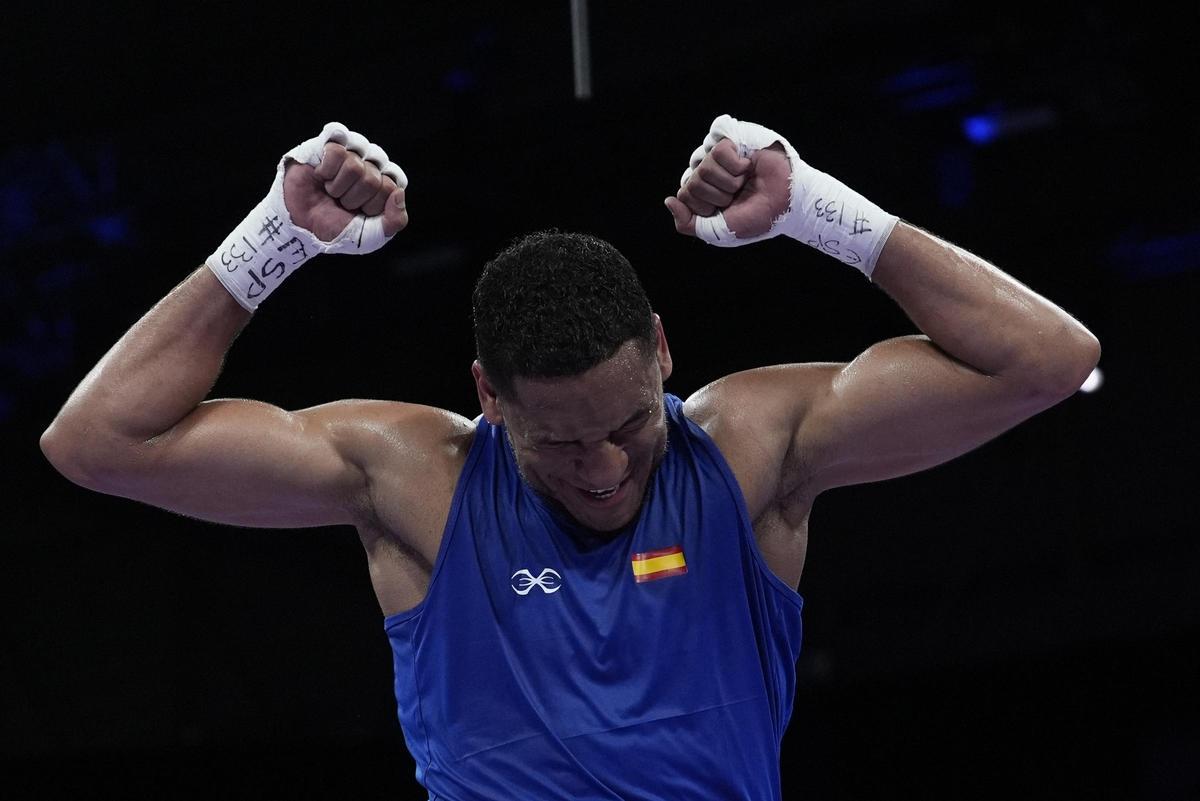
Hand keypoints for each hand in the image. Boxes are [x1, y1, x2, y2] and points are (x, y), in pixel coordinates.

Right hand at [284, 142, 407, 241]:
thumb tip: (399, 192)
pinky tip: (321, 176)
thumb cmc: (336, 228)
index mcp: (386, 184)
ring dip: (338, 187)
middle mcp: (372, 165)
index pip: (392, 189)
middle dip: (353, 199)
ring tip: (331, 190)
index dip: (372, 206)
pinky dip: (326, 171)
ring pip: (355, 166)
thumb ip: (395, 221)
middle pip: (373, 180)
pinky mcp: (330, 144)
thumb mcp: (371, 235)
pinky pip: (337, 152)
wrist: (302, 225)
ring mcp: (352, 152)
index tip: (359, 212)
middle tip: (341, 202)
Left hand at [665, 139, 789, 238]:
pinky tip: (748, 166)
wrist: (785, 204)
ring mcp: (718, 155)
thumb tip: (669, 200)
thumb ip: (688, 223)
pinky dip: (736, 165)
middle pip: (692, 182)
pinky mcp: (732, 139)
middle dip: (719, 196)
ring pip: (703, 168)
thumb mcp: (717, 231)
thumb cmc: (755, 217)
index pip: (684, 194)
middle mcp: (707, 172)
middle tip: (738, 195)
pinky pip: (719, 151)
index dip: (706, 207)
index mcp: (701, 192)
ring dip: (729, 182)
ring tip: (745, 182)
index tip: (727, 209)